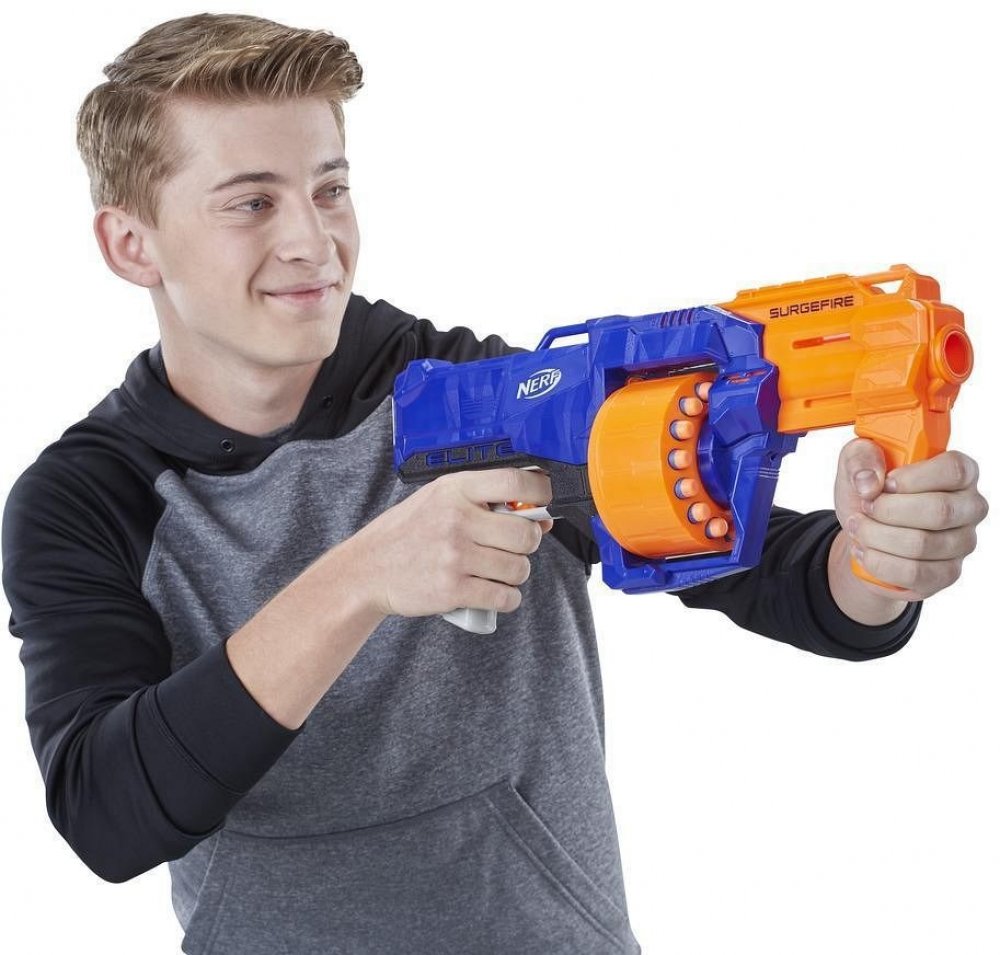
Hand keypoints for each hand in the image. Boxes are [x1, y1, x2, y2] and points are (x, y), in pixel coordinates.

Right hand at [351, 468, 553, 618]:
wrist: (367, 570)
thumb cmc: (407, 533)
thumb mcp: (439, 501)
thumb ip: (485, 503)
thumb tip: (541, 517)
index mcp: (455, 490)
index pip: (515, 481)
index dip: (542, 491)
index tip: (545, 502)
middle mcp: (456, 520)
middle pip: (526, 533)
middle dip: (528, 543)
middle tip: (513, 546)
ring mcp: (455, 556)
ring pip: (519, 569)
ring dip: (516, 573)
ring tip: (496, 570)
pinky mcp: (452, 590)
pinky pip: (504, 597)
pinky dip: (507, 598)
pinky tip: (494, 592)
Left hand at [834, 438, 987, 602]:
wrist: (861, 533)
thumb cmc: (869, 493)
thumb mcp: (855, 464)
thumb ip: (860, 456)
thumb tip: (870, 480)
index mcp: (958, 472)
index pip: (954, 470)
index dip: (915, 478)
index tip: (885, 483)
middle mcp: (969, 507)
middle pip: (939, 511)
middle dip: (888, 511)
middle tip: (864, 507)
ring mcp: (962, 543)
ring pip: (922, 545)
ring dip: (876, 536)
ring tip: (858, 527)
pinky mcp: (946, 573)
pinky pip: (914, 572)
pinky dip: (879, 562)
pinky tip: (864, 550)